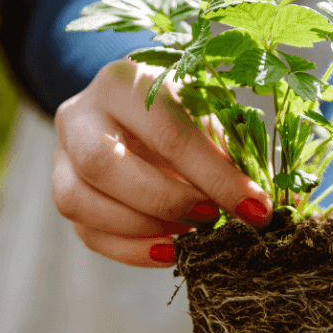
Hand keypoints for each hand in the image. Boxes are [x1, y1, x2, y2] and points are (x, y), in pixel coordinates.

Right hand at [51, 59, 271, 266]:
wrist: (138, 109)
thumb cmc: (182, 111)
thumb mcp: (208, 117)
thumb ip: (233, 155)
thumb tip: (271, 206)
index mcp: (124, 82)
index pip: (167, 133)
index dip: (215, 177)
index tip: (255, 209)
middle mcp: (80, 115)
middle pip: (102, 164)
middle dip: (165, 201)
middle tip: (211, 218)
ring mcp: (62, 155)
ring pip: (77, 201)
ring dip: (141, 228)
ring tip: (190, 235)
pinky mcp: (63, 192)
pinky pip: (87, 232)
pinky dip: (131, 249)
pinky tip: (170, 249)